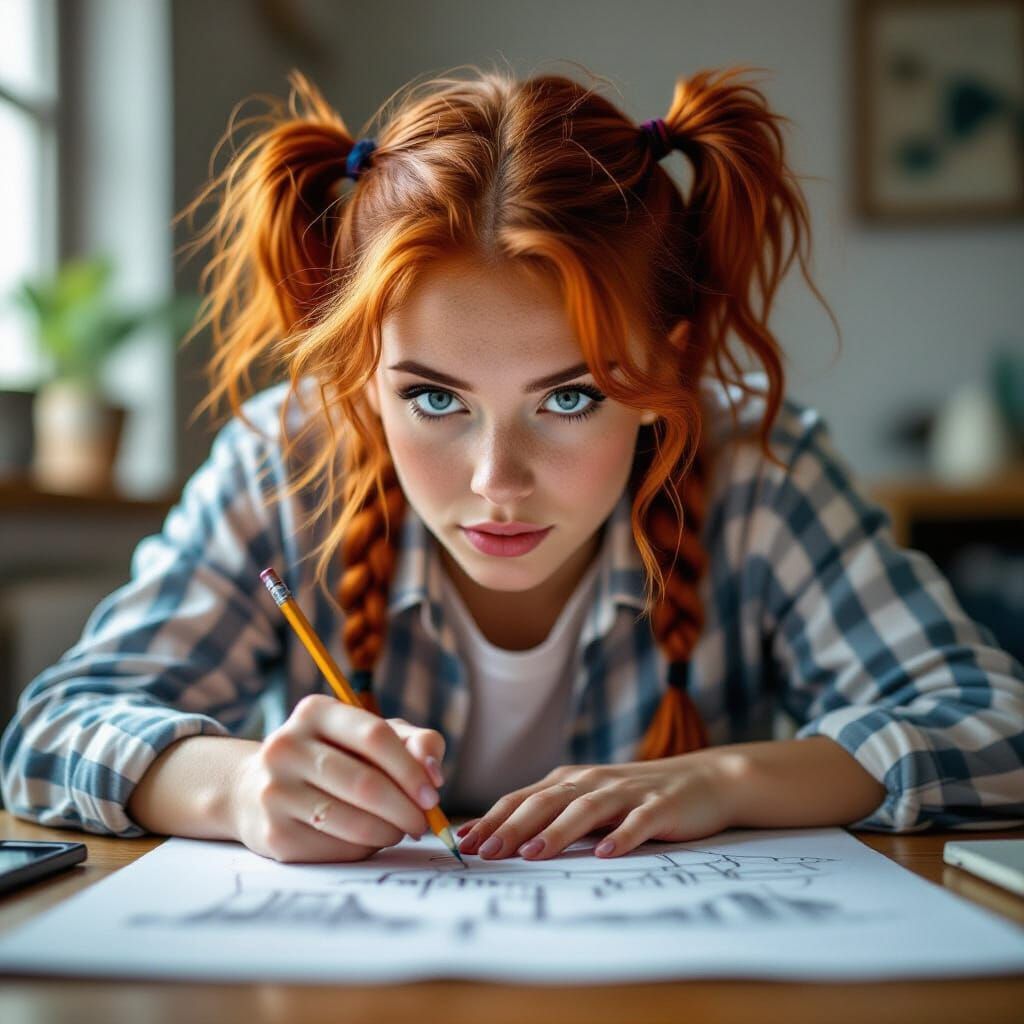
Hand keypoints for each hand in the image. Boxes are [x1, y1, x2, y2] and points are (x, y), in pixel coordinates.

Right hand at [230, 694, 445, 862]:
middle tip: (423, 822)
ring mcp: (275, 791)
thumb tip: (433, 773)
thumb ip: (413, 742)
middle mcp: (286, 747)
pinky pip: (336, 849)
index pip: (375, 736)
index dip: (411, 769)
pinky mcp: (273, 834)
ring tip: (399, 830)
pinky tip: (368, 840)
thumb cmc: (331, 758)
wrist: (255, 791)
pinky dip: (364, 849)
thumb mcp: (370, 736)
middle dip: (406, 809)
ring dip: (389, 832)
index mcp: (315, 712)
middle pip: (365, 783)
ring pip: (353, 821)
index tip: (433, 795)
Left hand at [456, 754, 733, 860]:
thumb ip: (555, 816)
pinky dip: (620, 837)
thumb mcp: (592, 801)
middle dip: (511, 827)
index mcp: (571, 781)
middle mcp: (593, 781)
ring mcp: (627, 793)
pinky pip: (637, 823)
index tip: (463, 843)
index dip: (492, 819)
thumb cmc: (638, 797)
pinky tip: (605, 853)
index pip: (522, 799)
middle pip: (545, 802)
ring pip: (585, 810)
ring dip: (556, 832)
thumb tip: (504, 842)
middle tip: (485, 852)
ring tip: (531, 854)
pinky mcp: (660, 807)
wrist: (705, 780)